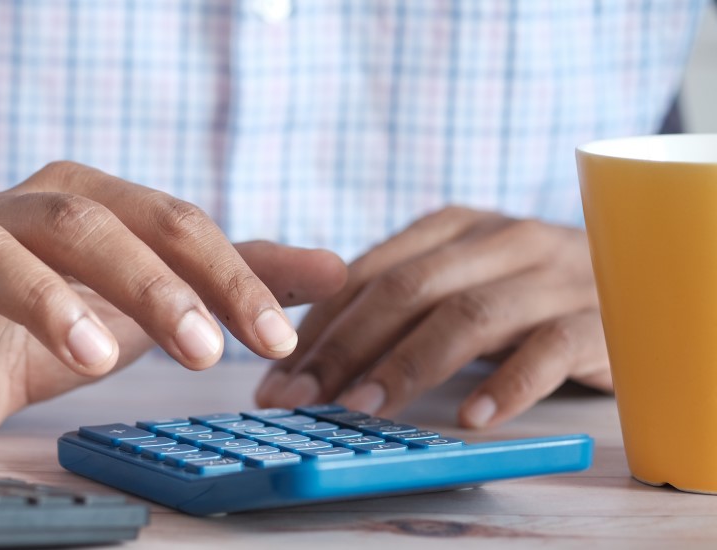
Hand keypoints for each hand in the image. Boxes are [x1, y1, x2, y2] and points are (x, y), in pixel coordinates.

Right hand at [0, 161, 346, 444]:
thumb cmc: (58, 308)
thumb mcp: (152, 290)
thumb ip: (234, 276)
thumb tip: (336, 269)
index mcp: (86, 197)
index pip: (169, 220)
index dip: (226, 275)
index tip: (275, 337)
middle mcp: (20, 213)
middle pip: (88, 225)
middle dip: (151, 284)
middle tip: (205, 351)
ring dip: (49, 304)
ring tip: (98, 357)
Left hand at [255, 206, 612, 427]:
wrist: (647, 285)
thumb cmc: (529, 295)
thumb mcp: (461, 282)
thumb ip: (397, 302)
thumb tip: (305, 353)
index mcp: (454, 227)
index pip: (368, 272)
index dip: (317, 326)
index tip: (276, 376)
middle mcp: (500, 240)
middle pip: (407, 290)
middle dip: (343, 347)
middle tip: (301, 398)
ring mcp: (552, 275)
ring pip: (467, 315)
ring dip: (407, 366)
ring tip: (362, 410)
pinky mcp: (598, 318)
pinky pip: (549, 350)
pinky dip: (507, 385)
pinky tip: (471, 419)